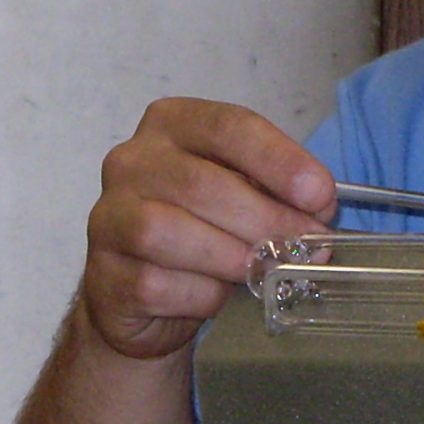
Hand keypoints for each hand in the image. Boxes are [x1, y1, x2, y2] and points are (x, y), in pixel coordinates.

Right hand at [79, 98, 334, 360]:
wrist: (146, 296)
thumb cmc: (204, 231)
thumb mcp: (243, 194)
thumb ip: (276, 191)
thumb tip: (318, 211)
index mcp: (171, 124)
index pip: (227, 126)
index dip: (280, 160)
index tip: (320, 195)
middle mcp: (131, 162)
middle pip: (199, 182)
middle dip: (264, 218)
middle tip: (307, 246)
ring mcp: (109, 217)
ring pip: (165, 231)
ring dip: (228, 256)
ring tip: (263, 272)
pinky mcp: (103, 275)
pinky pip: (154, 283)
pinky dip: (199, 296)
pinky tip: (218, 299)